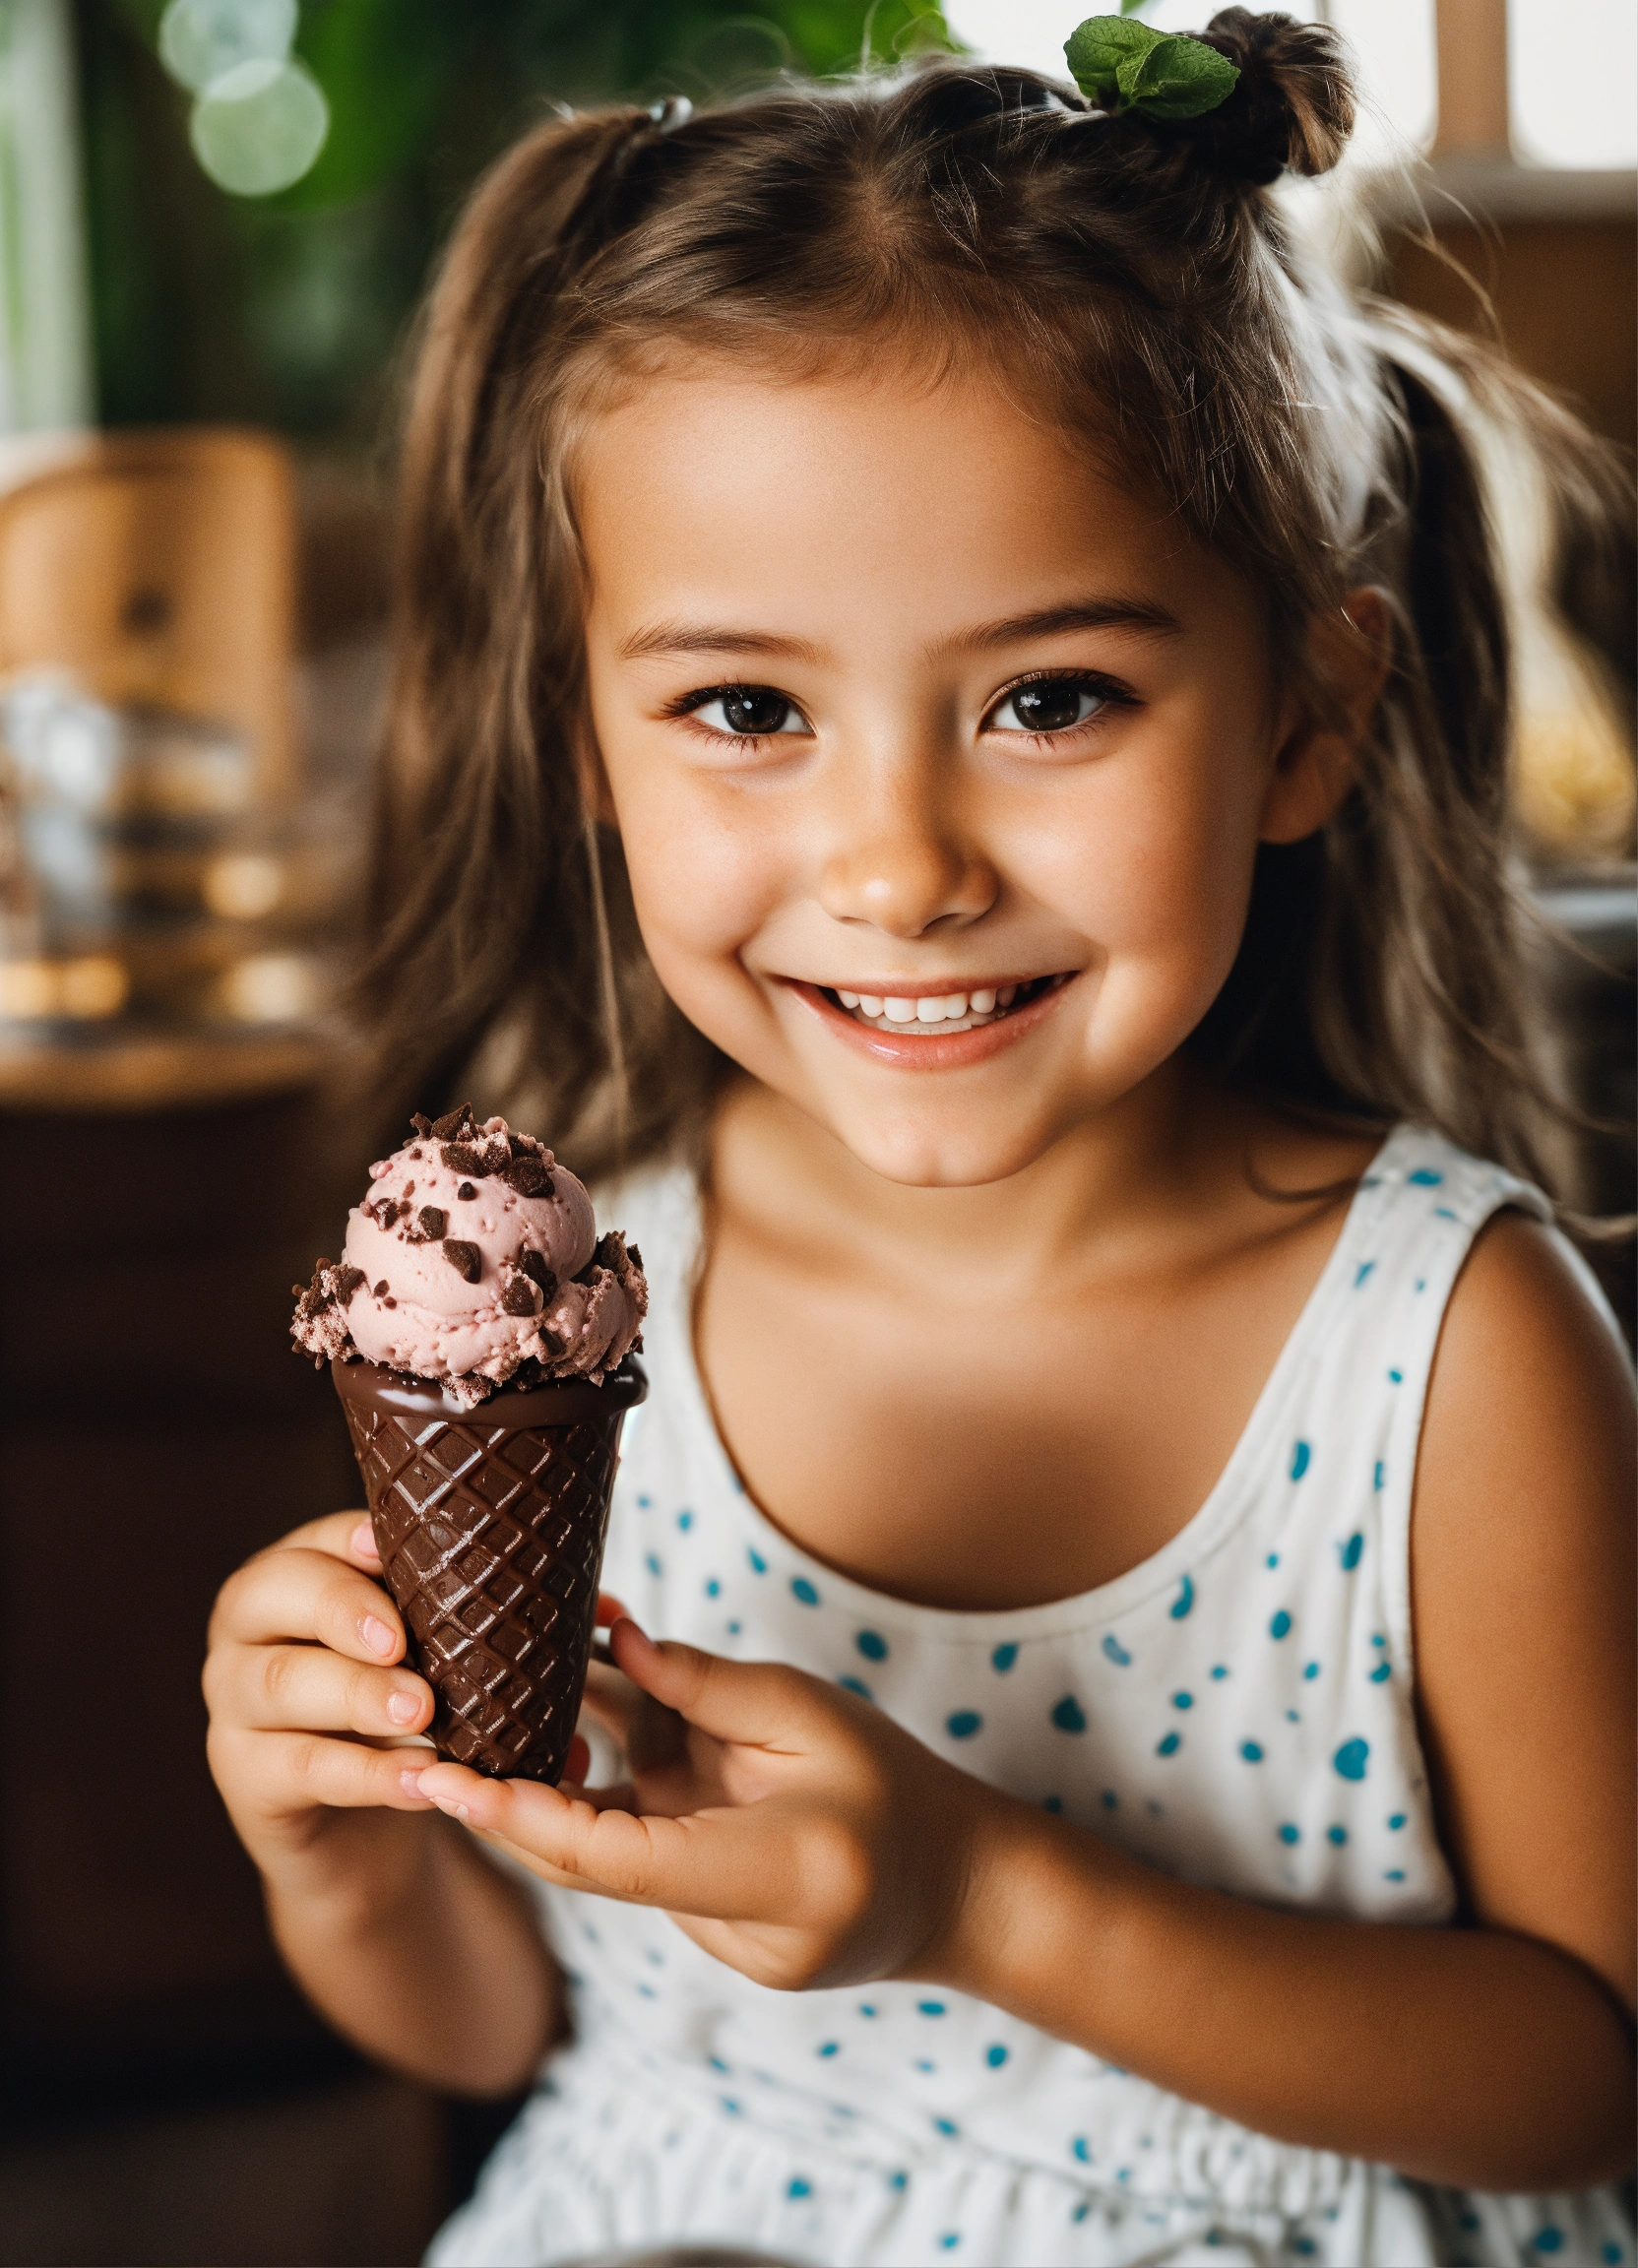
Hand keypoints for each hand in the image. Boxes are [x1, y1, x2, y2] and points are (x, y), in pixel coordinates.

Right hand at [203, 1510, 441, 1884]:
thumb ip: (457, 1622)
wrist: (359, 1836)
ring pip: (279, 1683)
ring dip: (356, 1693)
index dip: (348, 1539)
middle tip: (401, 1642)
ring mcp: (234, 1704)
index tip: (385, 1548)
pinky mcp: (245, 1777)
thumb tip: (571, 1601)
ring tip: (422, 1712)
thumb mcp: (423, 1658)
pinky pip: (299, 1768)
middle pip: (270, 1594)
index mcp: (293, 1579)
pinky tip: (420, 1780)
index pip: (314, 1540)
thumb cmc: (400, 1715)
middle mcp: (249, 1630)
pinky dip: (365, 1774)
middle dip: (341, 1609)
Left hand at [415, 1619, 992, 1992]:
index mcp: (770, 1871)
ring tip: (479, 1698)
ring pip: (605, 1855)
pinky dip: (597, 1793)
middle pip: (585, 1864)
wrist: (956, 1892)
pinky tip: (561, 1719)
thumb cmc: (898, 1789)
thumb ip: (711, 1685)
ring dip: (550, 1783)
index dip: (521, 1816)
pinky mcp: (707, 1927)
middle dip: (500, 1803)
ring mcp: (716, 1940)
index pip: (615, 1853)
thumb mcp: (814, 1714)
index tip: (448, 1781)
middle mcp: (730, 1923)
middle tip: (422, 1735)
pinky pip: (635, 1852)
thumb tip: (619, 1645)